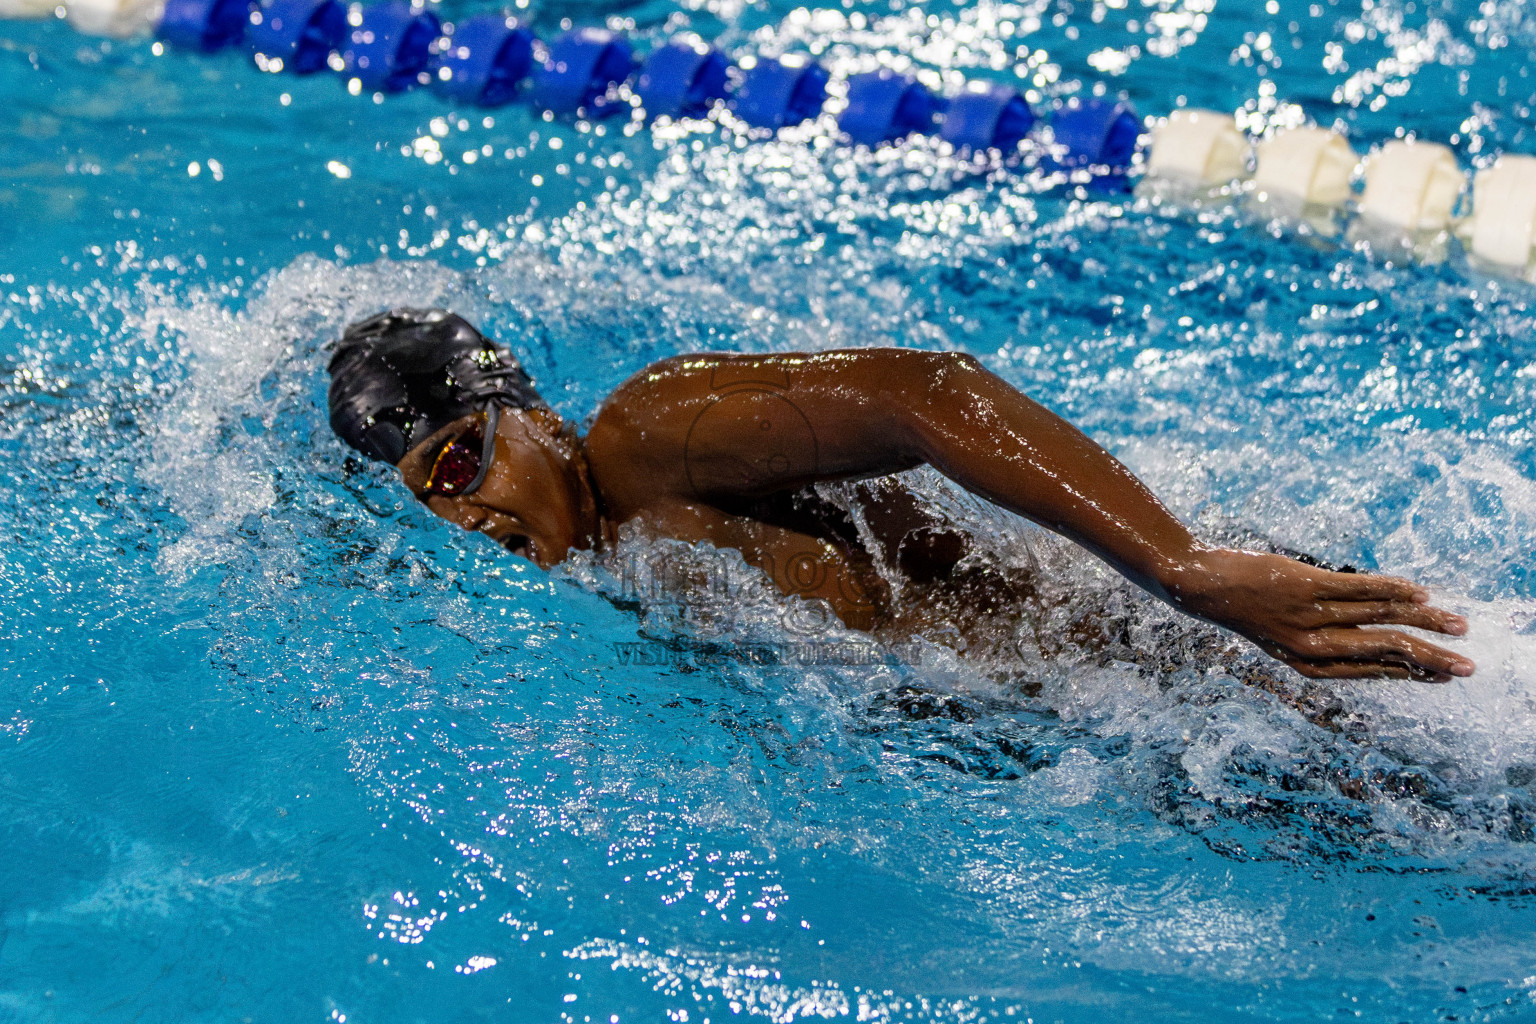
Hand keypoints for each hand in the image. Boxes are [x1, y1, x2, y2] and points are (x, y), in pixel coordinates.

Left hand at [1164, 548, 1473, 681]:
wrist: (1200, 586)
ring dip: (1424, 621)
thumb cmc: (1246, 608)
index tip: (1442, 678)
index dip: (1409, 675)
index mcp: (1308, 664)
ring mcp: (1309, 615)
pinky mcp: (1305, 585)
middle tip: (1467, 667)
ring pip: (1380, 620)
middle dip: (1430, 660)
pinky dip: (1392, 589)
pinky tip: (1419, 593)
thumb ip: (1323, 638)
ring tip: (1457, 625)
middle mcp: (1311, 646)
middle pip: (1384, 654)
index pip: (1371, 673)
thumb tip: (1370, 636)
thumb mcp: (1283, 635)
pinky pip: (1359, 588)